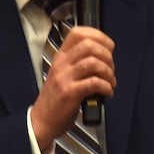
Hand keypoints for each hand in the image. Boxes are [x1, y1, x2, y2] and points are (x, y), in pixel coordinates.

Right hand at [30, 25, 115, 150]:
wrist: (42, 121)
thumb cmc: (57, 98)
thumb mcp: (63, 74)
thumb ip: (78, 62)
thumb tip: (104, 55)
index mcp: (61, 57)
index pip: (78, 32)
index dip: (99, 35)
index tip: (109, 47)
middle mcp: (61, 64)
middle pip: (88, 45)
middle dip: (107, 55)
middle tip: (111, 68)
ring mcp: (64, 78)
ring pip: (93, 62)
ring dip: (108, 71)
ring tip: (110, 81)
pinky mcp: (69, 93)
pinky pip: (94, 82)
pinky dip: (106, 86)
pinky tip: (107, 92)